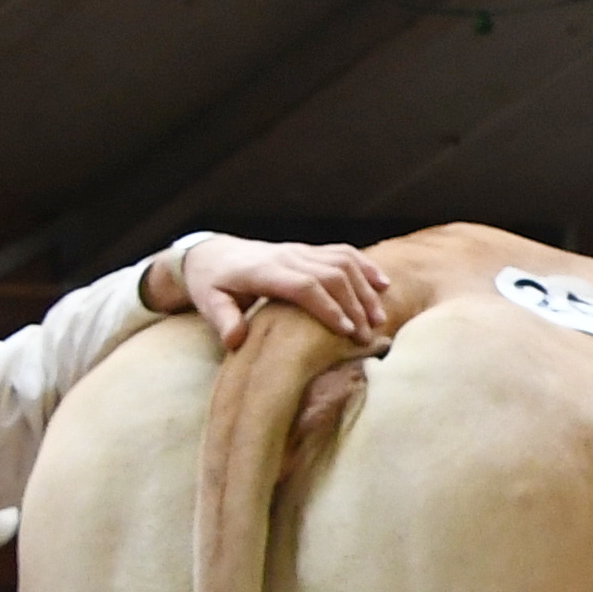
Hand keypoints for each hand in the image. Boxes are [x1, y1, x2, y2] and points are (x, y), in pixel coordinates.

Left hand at [164, 234, 391, 349]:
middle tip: (368, 335)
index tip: (346, 331)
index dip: (328, 307)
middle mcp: (286, 256)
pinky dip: (365, 267)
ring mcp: (299, 250)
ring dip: (365, 289)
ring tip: (380, 318)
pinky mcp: (308, 250)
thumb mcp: (209, 302)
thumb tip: (236, 341)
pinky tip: (383, 285)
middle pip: (331, 275)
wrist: (212, 254)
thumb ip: (223, 320)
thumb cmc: (212, 284)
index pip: (304, 285)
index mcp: (263, 271)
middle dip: (354, 305)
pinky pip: (343, 252)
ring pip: (342, 262)